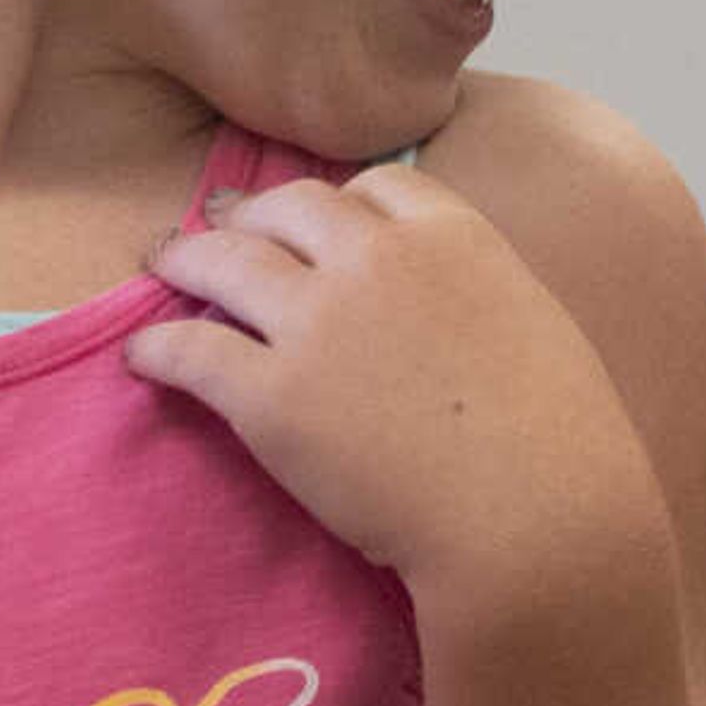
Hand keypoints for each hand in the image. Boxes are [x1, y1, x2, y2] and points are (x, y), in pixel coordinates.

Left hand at [124, 167, 664, 604]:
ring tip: (161, 265)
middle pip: (288, 208)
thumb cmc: (563, 443)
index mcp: (451, 235)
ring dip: (185, 259)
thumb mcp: (536, 324)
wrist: (537, 520)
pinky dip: (158, 349)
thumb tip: (454, 305)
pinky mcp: (270, 398)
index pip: (375, 185)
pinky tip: (142, 357)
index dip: (341, 203)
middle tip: (219, 223)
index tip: (321, 223)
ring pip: (224, 263)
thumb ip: (480, 292)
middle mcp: (375, 260)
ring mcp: (316, 324)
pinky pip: (191, 352)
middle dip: (250, 213)